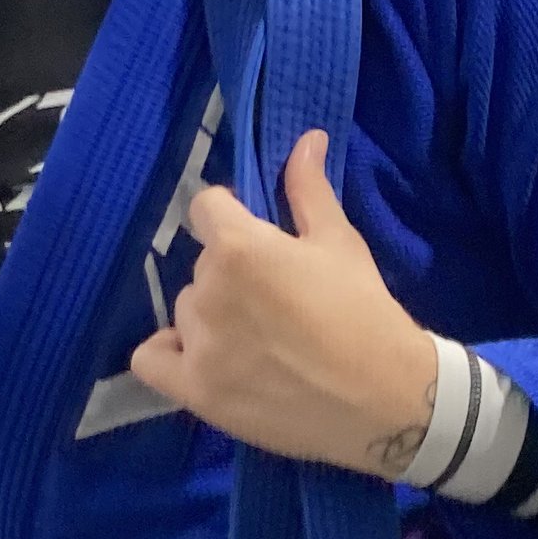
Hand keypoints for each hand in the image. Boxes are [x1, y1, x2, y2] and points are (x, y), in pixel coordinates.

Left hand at [128, 129, 438, 476]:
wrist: (386, 400)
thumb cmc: (365, 314)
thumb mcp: (340, 244)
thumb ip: (309, 190)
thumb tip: (306, 138)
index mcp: (239, 247)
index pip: (207, 207)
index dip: (232, 216)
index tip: (261, 239)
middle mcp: (207, 292)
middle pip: (201, 266)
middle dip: (231, 274)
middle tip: (276, 301)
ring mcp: (198, 345)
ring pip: (186, 310)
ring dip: (211, 316)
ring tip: (259, 340)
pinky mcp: (196, 390)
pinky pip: (151, 360)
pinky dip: (170, 353)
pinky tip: (202, 357)